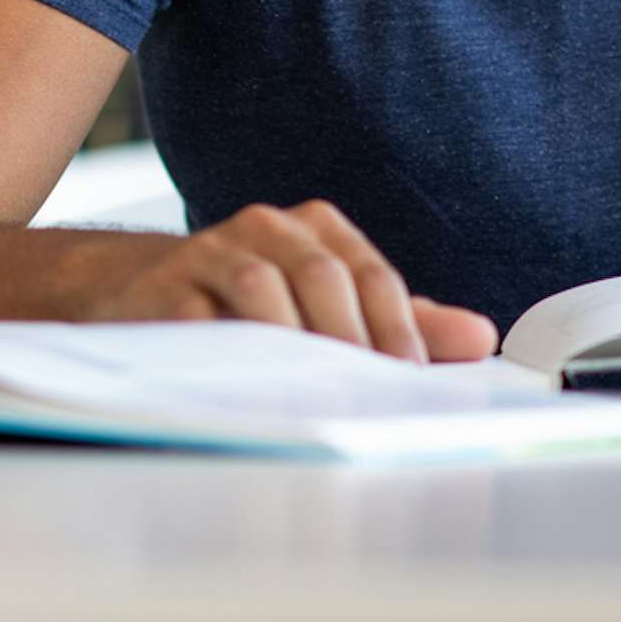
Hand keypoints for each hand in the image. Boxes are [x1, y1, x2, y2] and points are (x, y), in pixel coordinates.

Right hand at [77, 201, 500, 362]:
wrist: (141, 293)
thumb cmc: (250, 303)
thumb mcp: (331, 307)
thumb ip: (401, 320)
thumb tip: (479, 336)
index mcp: (315, 227)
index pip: (370, 274)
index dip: (395, 327)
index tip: (409, 377)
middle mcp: (265, 227)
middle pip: (323, 275)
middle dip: (352, 340)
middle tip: (370, 393)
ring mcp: (209, 250)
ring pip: (262, 286)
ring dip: (294, 342)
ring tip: (316, 392)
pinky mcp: (163, 286)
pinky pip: (201, 317)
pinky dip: (229, 350)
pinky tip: (251, 385)